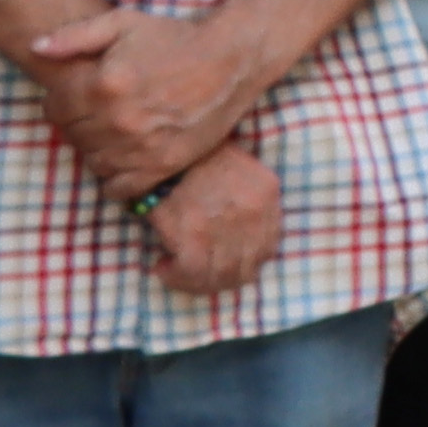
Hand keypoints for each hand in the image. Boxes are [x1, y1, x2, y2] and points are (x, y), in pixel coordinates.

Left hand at [22, 3, 254, 197]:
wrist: (231, 59)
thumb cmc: (175, 37)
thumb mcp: (123, 22)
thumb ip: (75, 36)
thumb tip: (36, 48)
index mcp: (104, 83)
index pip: (54, 109)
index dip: (60, 102)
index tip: (75, 98)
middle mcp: (119, 119)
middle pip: (72, 136)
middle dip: (77, 124)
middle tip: (96, 114)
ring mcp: (141, 146)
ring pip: (93, 162)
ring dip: (95, 150)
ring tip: (112, 133)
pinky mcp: (163, 166)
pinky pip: (120, 188)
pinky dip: (115, 179)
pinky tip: (124, 158)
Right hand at [141, 143, 280, 300]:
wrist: (160, 144)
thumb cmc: (192, 152)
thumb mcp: (238, 166)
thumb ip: (248, 199)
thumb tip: (238, 236)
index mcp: (267, 192)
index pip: (268, 246)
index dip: (246, 262)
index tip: (224, 262)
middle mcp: (254, 213)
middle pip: (247, 268)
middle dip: (221, 278)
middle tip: (199, 275)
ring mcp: (226, 229)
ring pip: (220, 277)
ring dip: (197, 282)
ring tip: (177, 271)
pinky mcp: (194, 240)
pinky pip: (191, 275)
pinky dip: (176, 279)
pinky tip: (163, 267)